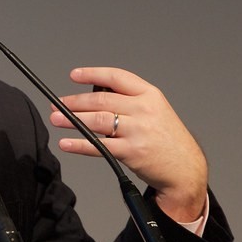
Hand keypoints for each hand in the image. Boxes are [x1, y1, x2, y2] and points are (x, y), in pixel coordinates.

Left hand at [50, 67, 206, 222]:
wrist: (185, 168)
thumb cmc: (166, 138)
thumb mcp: (156, 110)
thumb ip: (129, 101)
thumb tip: (92, 97)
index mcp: (150, 95)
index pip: (117, 77)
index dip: (93, 74)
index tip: (74, 75)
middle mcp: (144, 110)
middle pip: (101, 100)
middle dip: (74, 101)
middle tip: (57, 104)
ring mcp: (138, 131)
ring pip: (97, 120)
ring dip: (71, 119)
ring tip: (56, 119)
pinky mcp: (132, 152)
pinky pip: (99, 146)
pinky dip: (79, 144)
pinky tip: (66, 142)